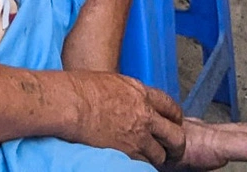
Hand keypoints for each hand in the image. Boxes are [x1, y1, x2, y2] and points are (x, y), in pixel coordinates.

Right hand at [60, 71, 184, 166]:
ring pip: (161, 154)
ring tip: (148, 157)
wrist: (70, 103)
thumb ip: (128, 94)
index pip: (171, 107)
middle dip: (176, 144)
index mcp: (141, 93)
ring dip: (156, 156)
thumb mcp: (111, 82)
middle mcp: (145, 115)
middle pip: (176, 135)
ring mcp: (138, 136)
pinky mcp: (127, 153)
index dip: (175, 118)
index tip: (174, 124)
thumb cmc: (80, 88)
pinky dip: (141, 164)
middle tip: (172, 149)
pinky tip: (133, 160)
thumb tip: (129, 102)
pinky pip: (143, 164)